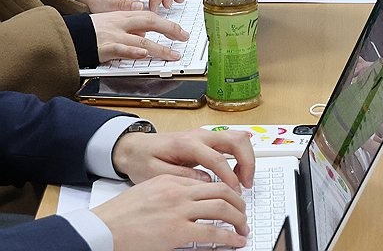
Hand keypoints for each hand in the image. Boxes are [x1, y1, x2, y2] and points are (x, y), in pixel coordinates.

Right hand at [91, 12, 188, 63]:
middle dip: (170, 30)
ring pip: (140, 40)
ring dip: (158, 48)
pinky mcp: (104, 49)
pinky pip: (121, 50)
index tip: (182, 32)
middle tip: (184, 38)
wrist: (69, 35)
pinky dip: (132, 52)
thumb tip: (147, 36)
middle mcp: (121, 24)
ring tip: (172, 54)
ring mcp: (113, 36)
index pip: (151, 16)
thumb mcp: (113, 22)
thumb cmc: (91, 30)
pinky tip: (143, 54)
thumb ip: (130, 28)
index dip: (169, 24)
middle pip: (150, 22)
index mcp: (124, 16)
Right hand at [92, 174, 247, 249]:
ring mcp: (179, 211)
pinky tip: (235, 242)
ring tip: (242, 228)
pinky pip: (213, 232)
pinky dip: (230, 237)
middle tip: (242, 213)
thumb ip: (169, 193)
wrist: (99, 231)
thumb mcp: (146, 193)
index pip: (207, 181)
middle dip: (237, 202)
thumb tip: (190, 202)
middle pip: (221, 190)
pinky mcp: (177, 232)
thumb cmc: (117, 217)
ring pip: (223, 208)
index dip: (224, 191)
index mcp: (169, 181)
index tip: (231, 200)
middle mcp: (177, 192)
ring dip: (238, 219)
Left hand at [112, 129, 254, 191]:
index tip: (234, 192)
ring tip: (243, 180)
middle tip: (246, 184)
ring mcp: (206, 135)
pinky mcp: (208, 139)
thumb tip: (206, 183)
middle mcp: (200, 135)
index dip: (229, 176)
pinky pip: (233, 142)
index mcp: (187, 143)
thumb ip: (181, 177)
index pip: (217, 158)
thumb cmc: (142, 160)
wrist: (134, 147)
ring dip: (247, 158)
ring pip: (239, 138)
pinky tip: (236, 173)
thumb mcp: (155, 174)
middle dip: (247, 162)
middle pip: (236, 140)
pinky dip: (241, 156)